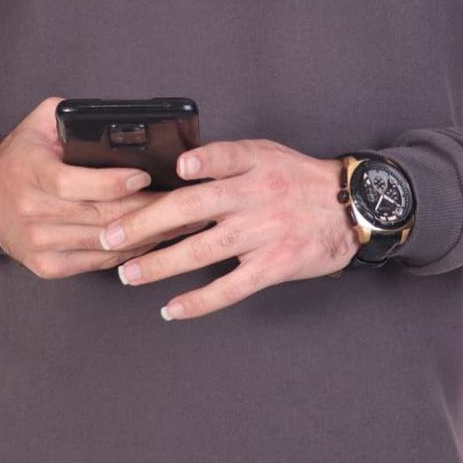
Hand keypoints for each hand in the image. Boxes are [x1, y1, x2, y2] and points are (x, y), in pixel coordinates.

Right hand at [0, 95, 210, 277]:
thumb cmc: (22, 157)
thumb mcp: (38, 122)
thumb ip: (72, 113)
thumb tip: (117, 118)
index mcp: (29, 171)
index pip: (72, 183)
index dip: (111, 183)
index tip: (144, 175)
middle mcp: (32, 210)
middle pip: (98, 216)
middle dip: (146, 210)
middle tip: (183, 202)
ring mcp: (38, 243)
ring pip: (103, 243)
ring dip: (146, 234)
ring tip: (180, 222)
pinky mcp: (47, 266)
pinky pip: (97, 262)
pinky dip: (128, 252)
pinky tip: (153, 240)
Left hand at [97, 138, 359, 319]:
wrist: (352, 208)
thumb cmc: (299, 179)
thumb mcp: (268, 154)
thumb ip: (227, 159)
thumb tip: (177, 169)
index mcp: (253, 164)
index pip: (222, 157)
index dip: (199, 162)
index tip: (169, 170)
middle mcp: (256, 196)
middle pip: (193, 208)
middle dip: (146, 223)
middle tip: (111, 236)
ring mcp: (265, 233)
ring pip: (203, 250)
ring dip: (160, 264)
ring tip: (129, 274)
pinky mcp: (274, 265)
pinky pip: (231, 287)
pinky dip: (199, 301)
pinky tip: (172, 308)